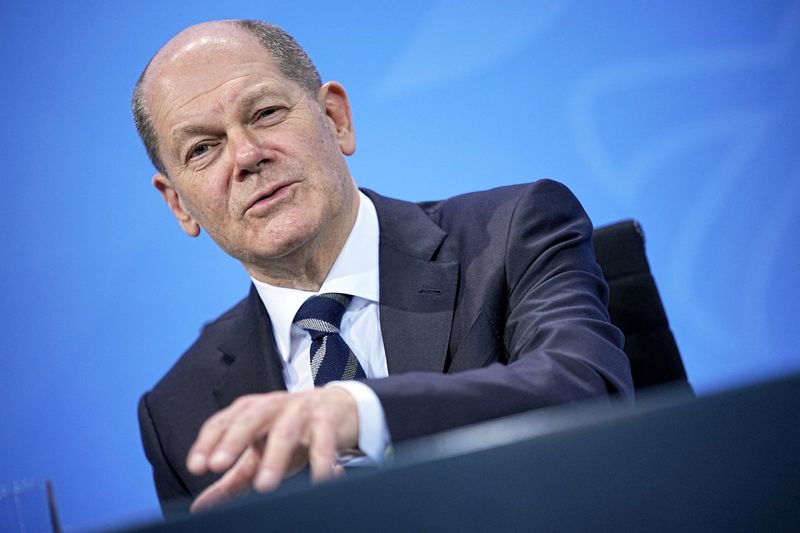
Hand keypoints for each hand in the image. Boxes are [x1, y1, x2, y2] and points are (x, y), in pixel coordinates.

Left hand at [186, 387, 357, 511]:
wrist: (338, 408)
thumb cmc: (293, 431)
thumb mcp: (260, 453)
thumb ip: (232, 478)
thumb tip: (201, 506)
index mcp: (251, 412)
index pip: (224, 422)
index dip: (208, 442)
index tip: (196, 466)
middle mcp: (273, 407)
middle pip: (250, 418)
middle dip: (234, 441)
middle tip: (218, 465)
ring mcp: (301, 411)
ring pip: (286, 431)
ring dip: (274, 457)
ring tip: (265, 484)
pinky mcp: (328, 420)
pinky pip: (323, 440)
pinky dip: (321, 461)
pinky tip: (318, 479)